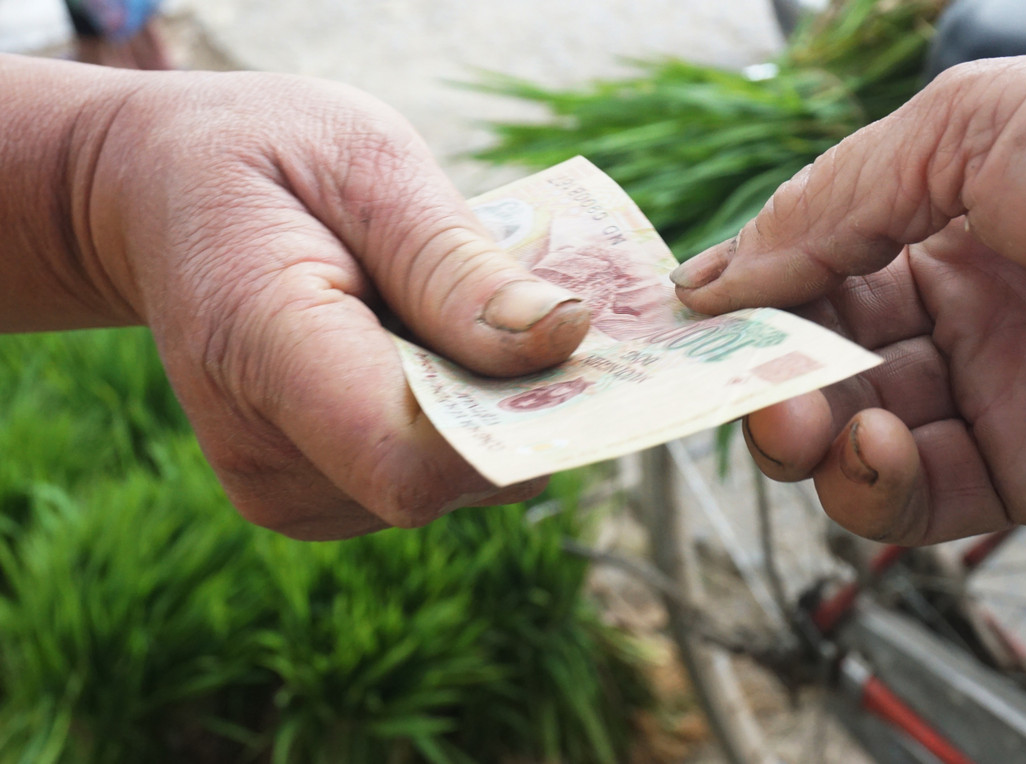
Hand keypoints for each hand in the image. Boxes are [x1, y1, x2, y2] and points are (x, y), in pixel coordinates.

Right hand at [68, 67, 588, 538]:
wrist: (160, 200)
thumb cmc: (262, 161)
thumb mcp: (366, 162)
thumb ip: (457, 264)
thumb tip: (564, 336)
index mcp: (260, 349)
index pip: (409, 459)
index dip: (510, 421)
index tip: (563, 335)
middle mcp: (265, 454)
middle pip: (449, 477)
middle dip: (512, 399)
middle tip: (506, 299)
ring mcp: (285, 493)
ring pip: (457, 484)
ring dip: (483, 405)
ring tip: (431, 314)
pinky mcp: (313, 501)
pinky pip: (433, 480)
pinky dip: (456, 419)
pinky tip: (414, 350)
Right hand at [671, 43, 1025, 543]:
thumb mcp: (969, 128)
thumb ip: (831, 201)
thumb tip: (722, 269)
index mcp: (949, 211)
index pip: (818, 265)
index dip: (754, 292)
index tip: (692, 315)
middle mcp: (967, 302)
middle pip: (824, 355)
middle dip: (766, 370)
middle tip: (736, 376)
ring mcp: (997, 388)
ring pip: (856, 431)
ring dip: (806, 433)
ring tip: (799, 415)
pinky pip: (922, 497)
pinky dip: (874, 485)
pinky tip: (873, 447)